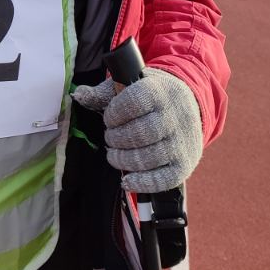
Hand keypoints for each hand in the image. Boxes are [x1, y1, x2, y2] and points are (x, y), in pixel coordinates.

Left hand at [71, 67, 201, 193]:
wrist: (190, 105)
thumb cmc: (152, 97)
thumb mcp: (129, 86)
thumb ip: (103, 93)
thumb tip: (79, 95)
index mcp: (159, 92)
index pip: (134, 101)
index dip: (114, 113)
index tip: (109, 119)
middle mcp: (175, 116)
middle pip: (140, 133)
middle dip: (116, 139)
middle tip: (111, 138)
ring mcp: (182, 142)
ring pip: (148, 158)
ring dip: (123, 160)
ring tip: (115, 155)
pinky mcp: (185, 164)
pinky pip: (164, 179)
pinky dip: (142, 183)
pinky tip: (127, 180)